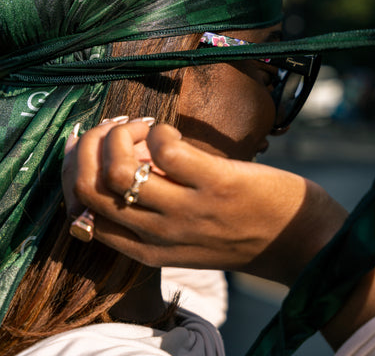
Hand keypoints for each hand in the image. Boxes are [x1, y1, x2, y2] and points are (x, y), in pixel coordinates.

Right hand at [68, 122, 347, 286]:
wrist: (297, 241)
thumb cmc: (237, 229)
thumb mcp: (182, 234)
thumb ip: (149, 205)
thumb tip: (117, 152)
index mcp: (143, 248)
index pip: (83, 211)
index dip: (77, 169)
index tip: (94, 145)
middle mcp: (157, 234)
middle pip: (90, 188)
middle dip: (89, 145)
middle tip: (113, 128)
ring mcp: (184, 212)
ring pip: (118, 169)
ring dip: (120, 134)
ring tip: (142, 126)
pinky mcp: (214, 185)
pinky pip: (165, 149)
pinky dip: (158, 130)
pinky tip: (170, 129)